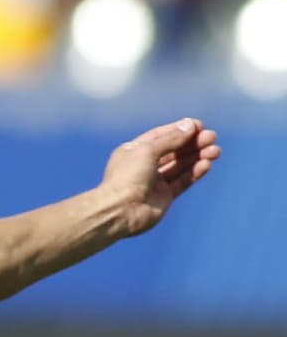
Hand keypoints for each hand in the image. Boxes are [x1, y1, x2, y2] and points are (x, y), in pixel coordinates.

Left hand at [101, 117, 220, 236]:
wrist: (120, 211)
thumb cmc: (126, 178)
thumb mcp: (147, 151)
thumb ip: (170, 139)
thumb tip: (190, 125)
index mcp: (133, 151)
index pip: (160, 136)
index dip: (179, 130)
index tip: (198, 125)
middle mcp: (143, 165)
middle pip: (173, 150)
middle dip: (192, 143)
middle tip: (211, 137)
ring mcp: (154, 182)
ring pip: (180, 166)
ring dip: (197, 157)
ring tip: (216, 150)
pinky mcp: (164, 196)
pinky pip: (183, 181)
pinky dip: (195, 172)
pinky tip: (206, 164)